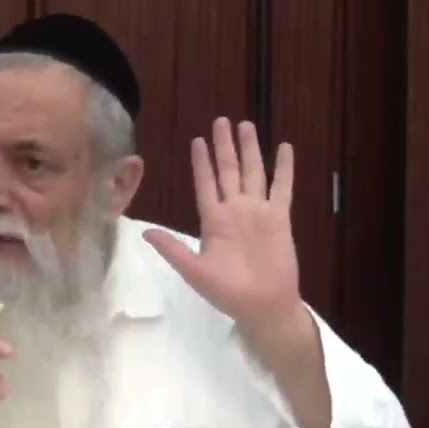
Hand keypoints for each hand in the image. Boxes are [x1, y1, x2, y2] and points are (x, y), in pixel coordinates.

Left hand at [143, 117, 301, 330]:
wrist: (263, 306)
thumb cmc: (227, 292)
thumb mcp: (194, 271)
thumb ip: (172, 248)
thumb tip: (143, 233)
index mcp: (213, 221)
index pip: (205, 184)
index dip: (201, 162)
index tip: (196, 140)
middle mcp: (235, 211)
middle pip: (228, 170)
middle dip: (223, 146)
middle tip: (220, 120)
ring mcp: (257, 212)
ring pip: (253, 172)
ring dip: (249, 149)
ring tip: (246, 125)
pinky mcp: (279, 218)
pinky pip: (282, 188)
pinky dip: (284, 168)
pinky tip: (284, 148)